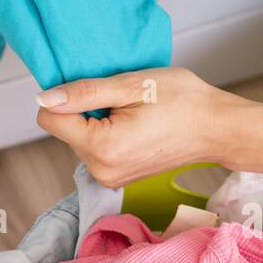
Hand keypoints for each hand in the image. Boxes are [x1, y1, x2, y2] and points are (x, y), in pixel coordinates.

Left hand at [34, 67, 255, 187]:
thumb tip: (44, 99)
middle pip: (66, 129)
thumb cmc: (182, 101)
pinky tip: (136, 122)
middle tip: (124, 99)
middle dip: (86, 109)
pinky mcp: (119, 176)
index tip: (96, 89)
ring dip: (98, 119)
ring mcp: (111, 177)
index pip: (50, 119)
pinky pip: (97, 148)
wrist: (218, 127)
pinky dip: (108, 131)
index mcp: (101, 148)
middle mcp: (101, 171)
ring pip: (80, 137)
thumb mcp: (129, 85)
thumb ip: (82, 93)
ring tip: (134, 111)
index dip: (67, 97)